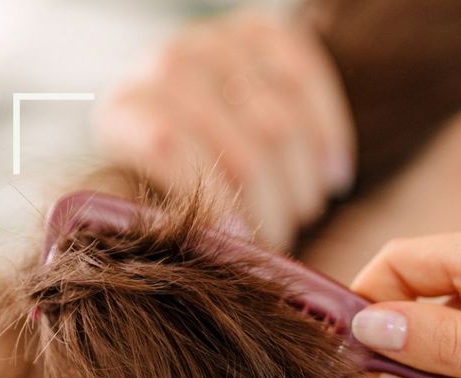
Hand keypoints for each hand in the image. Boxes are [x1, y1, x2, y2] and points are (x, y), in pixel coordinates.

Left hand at [95, 10, 352, 250]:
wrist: (202, 118)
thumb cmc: (182, 182)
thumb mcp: (161, 202)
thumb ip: (180, 225)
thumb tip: (223, 263)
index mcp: (126, 110)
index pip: (171, 147)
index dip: (215, 202)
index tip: (243, 241)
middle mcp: (167, 63)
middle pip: (241, 145)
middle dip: (272, 205)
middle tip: (283, 236)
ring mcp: (218, 41)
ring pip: (281, 122)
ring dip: (303, 182)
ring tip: (304, 209)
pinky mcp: (266, 31)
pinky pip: (310, 83)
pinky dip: (330, 138)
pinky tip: (334, 175)